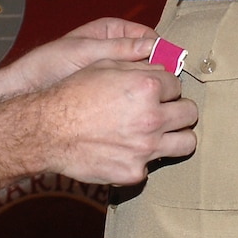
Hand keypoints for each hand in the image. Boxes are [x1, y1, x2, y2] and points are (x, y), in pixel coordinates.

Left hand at [5, 17, 159, 93]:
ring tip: (155, 100)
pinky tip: (140, 109)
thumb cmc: (49, 64)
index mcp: (112, 30)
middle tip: (165, 87)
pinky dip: (138, 99)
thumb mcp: (83, 52)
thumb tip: (154, 46)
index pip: (148, 37)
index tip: (168, 65)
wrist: (26, 88)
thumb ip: (117, 48)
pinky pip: (131, 93)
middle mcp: (117, 49)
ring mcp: (114, 72)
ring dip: (150, 88)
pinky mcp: (109, 92)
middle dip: (159, 71)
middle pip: (150, 58)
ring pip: (143, 78)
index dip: (160, 50)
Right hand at [41, 58, 197, 185]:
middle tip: (163, 111)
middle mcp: (152, 118)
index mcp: (146, 87)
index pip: (178, 84)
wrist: (47, 130)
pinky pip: (154, 164)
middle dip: (177, 109)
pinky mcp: (135, 172)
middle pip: (189, 113)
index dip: (165, 86)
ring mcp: (145, 148)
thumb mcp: (103, 65)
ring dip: (176, 135)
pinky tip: (127, 150)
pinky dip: (143, 158)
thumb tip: (163, 70)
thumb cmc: (73, 93)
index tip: (156, 91)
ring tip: (159, 132)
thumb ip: (138, 66)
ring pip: (187, 142)